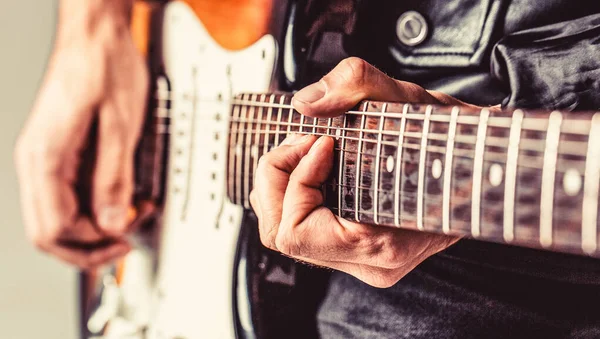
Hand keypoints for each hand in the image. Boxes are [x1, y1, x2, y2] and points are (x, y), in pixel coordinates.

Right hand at [14, 8, 147, 268]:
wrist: (97, 36)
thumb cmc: (106, 66)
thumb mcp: (121, 126)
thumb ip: (115, 178)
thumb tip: (114, 223)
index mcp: (45, 157)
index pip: (54, 228)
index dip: (91, 244)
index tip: (124, 239)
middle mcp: (38, 161)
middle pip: (49, 231)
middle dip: (90, 245)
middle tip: (126, 240)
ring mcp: (46, 158)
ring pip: (58, 217)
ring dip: (94, 227)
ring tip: (130, 217)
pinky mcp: (60, 154)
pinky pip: (69, 196)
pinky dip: (94, 208)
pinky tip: (120, 201)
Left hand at [250, 58, 463, 287]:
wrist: (477, 165)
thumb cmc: (447, 138)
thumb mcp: (407, 99)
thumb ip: (355, 84)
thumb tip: (306, 103)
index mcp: (382, 243)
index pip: (297, 232)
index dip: (295, 180)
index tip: (320, 141)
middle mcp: (372, 263)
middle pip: (282, 235)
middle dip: (278, 179)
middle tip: (303, 141)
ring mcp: (365, 262)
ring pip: (287, 235)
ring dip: (283, 186)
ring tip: (308, 151)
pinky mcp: (360, 253)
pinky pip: (304, 231)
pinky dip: (295, 196)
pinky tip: (314, 169)